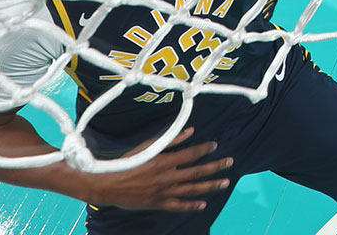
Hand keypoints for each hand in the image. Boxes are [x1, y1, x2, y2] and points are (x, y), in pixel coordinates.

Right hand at [78, 130, 231, 211]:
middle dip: (215, 167)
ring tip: (225, 182)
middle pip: (196, 172)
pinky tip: (203, 204)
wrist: (107, 184)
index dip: (204, 149)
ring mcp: (163, 192)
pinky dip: (191, 205)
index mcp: (164, 161)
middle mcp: (166, 177)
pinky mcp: (157, 204)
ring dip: (210, 186)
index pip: (190, 154)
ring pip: (192, 189)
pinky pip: (178, 205)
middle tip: (230, 162)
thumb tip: (191, 131)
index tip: (216, 146)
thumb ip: (171, 140)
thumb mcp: (148, 147)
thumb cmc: (126, 162)